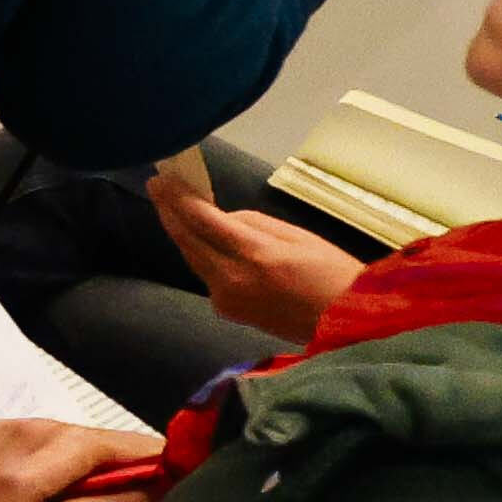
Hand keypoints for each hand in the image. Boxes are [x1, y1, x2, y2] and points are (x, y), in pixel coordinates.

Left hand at [142, 151, 359, 339]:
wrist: (345, 323)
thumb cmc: (331, 273)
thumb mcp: (297, 236)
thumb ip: (254, 224)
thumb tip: (222, 218)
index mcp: (254, 254)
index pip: (203, 220)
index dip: (178, 198)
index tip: (163, 179)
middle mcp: (231, 278)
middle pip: (188, 240)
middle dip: (169, 212)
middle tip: (157, 186)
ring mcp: (225, 299)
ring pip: (193, 258)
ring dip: (181, 232)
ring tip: (170, 206)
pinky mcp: (226, 311)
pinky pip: (207, 275)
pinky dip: (200, 254)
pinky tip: (197, 238)